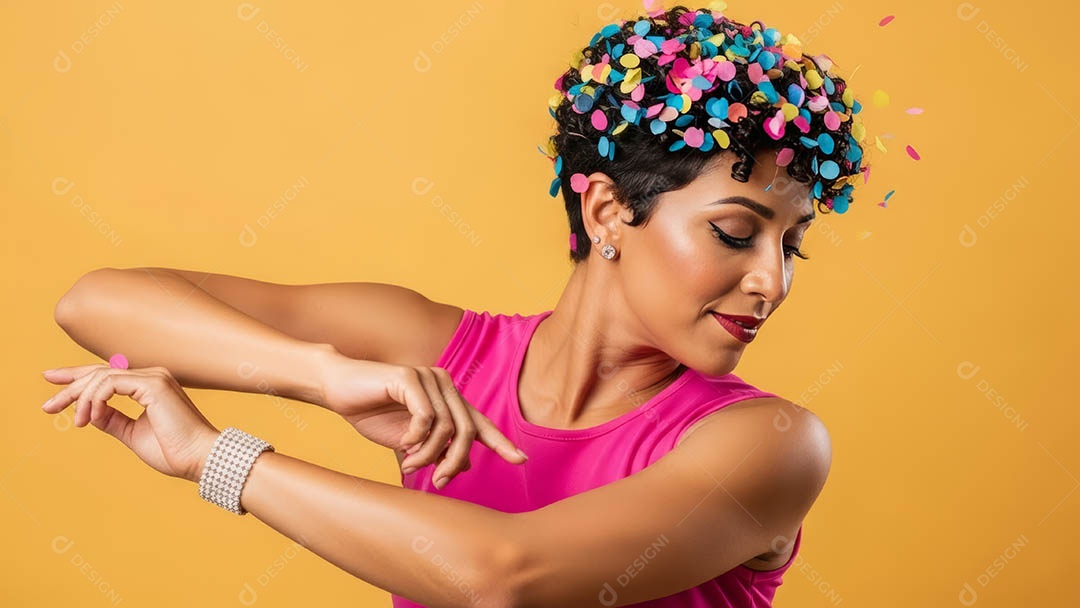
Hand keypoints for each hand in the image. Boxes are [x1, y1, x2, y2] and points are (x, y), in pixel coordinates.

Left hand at [41, 364, 220, 482]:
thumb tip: (89, 413)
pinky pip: (110, 384)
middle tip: (48, 406)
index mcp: (150, 386)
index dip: (77, 377)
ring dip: (81, 399)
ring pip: (101, 377)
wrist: (197, 459)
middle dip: (69, 386)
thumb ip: (112, 420)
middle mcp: (152, 376)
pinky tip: (90, 418)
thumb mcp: (132, 434)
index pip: (107, 375)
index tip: (51, 383)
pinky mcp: (153, 385)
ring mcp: (154, 377)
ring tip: (75, 421)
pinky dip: (94, 400)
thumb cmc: (173, 451)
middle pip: (99, 372)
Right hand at [319, 356, 526, 484]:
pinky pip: (426, 416)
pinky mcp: (411, 376)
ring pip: (446, 427)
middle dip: (454, 462)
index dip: (501, 442)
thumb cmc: (373, 412)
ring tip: (409, 464)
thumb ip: (437, 450)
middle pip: (467, 431)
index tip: (521, 460)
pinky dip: (417, 437)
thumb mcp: (410, 440)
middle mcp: (445, 385)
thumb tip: (467, 466)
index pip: (480, 424)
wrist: (338, 388)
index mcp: (448, 400)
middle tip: (438, 482)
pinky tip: (403, 445)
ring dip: (429, 454)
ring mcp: (430, 377)